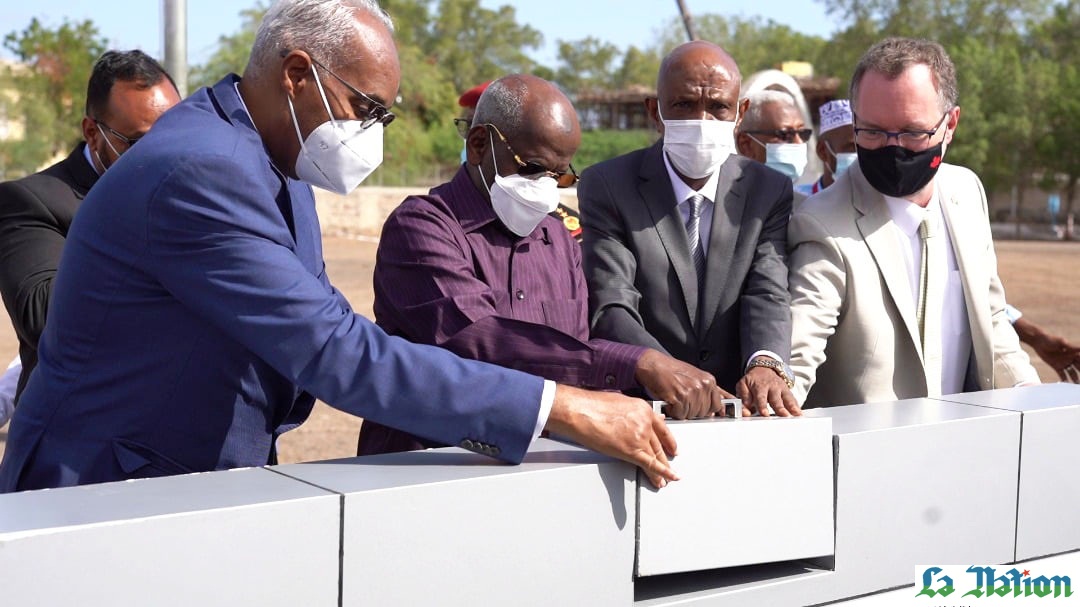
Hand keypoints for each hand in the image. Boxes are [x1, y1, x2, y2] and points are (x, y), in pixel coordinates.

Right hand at [546, 384, 678, 488]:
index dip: (669, 441)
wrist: (581, 412)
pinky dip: (661, 474)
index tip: (672, 448)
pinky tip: (667, 479)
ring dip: (662, 469)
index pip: (662, 428)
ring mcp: (640, 437)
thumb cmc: (592, 405)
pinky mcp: (631, 451)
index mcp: (643, 410)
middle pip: (659, 444)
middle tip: (669, 465)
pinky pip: (650, 465)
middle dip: (664, 457)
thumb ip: (634, 412)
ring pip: (655, 456)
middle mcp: (645, 423)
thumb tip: (639, 417)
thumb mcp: (619, 402)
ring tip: (665, 479)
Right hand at [634, 349, 731, 419]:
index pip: (716, 406)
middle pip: (703, 413)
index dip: (705, 409)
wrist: (653, 364)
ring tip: (675, 398)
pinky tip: (669, 401)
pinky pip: (680, 415)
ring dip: (681, 411)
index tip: (696, 405)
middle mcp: (702, 385)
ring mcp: (691, 391)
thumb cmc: (671, 371)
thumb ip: (710, 392)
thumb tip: (723, 408)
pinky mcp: (679, 397)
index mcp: (709, 380)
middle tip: (682, 398)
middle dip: (691, 410)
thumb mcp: (695, 377)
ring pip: (691, 415)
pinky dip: (672, 411)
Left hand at [736, 366, 800, 416]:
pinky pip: (793, 399)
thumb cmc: (752, 381)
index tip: (765, 414)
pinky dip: (796, 406)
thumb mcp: (743, 385)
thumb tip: (745, 411)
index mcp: (759, 386)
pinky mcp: (788, 391)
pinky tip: (799, 413)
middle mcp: (772, 387)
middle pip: (776, 399)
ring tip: (797, 415)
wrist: (764, 368)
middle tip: (784, 416)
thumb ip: (743, 398)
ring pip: (787, 398)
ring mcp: (782, 389)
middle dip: (780, 408)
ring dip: (792, 407)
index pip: (761, 397)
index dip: (763, 406)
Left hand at [1032, 334, 1079, 382]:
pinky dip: (1064, 379)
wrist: (1038, 342)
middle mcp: (1070, 358)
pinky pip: (1062, 374)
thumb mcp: (1061, 343)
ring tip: (1077, 385)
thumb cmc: (1051, 339)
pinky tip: (1066, 385)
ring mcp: (1063, 363)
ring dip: (1075, 379)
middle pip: (1079, 368)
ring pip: (1072, 373)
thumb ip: (1071, 347)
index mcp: (1073, 352)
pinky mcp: (1056, 366)